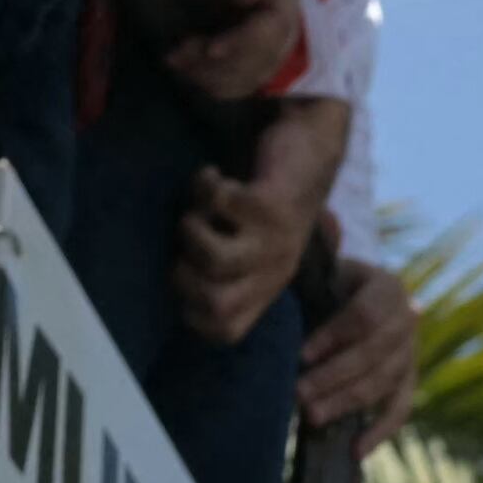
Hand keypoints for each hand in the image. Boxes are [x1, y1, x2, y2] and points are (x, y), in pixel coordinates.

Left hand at [160, 0, 304, 103]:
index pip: (279, 23)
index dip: (249, 41)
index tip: (210, 49)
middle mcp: (286, 14)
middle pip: (271, 58)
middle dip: (225, 64)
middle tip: (180, 54)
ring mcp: (272, 39)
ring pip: (256, 77)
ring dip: (214, 76)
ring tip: (177, 59)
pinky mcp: (253, 57)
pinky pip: (241, 83)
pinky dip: (210, 81)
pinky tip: (184, 67)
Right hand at [173, 104, 343, 345]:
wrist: (312, 150)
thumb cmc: (266, 200)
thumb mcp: (250, 244)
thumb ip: (223, 266)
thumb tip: (171, 277)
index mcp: (266, 287)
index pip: (225, 331)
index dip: (191, 309)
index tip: (185, 269)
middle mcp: (274, 272)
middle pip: (217, 304)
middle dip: (183, 273)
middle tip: (189, 240)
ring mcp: (276, 241)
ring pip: (215, 260)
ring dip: (191, 228)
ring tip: (200, 208)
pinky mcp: (271, 206)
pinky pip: (218, 203)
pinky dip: (203, 185)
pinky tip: (213, 175)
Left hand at [298, 252, 418, 442]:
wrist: (343, 294)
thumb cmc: (322, 277)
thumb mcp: (320, 258)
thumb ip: (323, 242)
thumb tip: (327, 218)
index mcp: (388, 287)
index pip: (366, 317)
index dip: (334, 338)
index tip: (301, 355)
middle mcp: (407, 321)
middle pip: (376, 356)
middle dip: (336, 379)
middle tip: (298, 396)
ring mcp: (410, 354)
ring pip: (385, 384)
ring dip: (348, 403)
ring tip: (311, 418)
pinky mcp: (406, 382)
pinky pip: (400, 409)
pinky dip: (380, 431)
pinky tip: (356, 450)